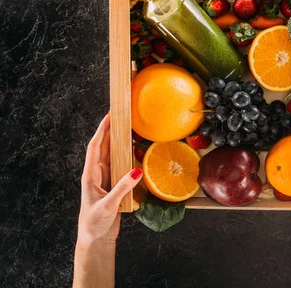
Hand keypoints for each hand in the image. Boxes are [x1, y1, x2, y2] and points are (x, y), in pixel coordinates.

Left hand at [77, 113, 141, 245]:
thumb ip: (122, 188)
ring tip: (128, 127)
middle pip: (104, 147)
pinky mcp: (114, 185)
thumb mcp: (108, 206)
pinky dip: (127, 156)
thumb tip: (137, 171)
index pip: (95, 147)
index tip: (109, 116)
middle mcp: (97, 174)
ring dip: (119, 141)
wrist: (95, 238)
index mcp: (90, 175)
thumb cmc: (95, 223)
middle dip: (111, 130)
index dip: (102, 130)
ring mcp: (106, 179)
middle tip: (121, 115)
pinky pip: (121, 166)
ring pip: (112, 155)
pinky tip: (134, 150)